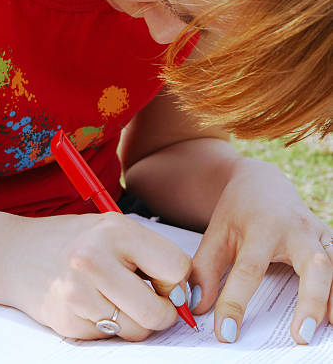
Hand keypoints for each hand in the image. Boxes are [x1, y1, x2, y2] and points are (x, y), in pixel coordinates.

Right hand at [7, 212, 190, 340]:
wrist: (17, 254)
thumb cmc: (75, 240)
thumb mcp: (113, 229)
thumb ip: (149, 254)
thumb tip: (185, 296)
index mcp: (116, 229)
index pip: (175, 268)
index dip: (176, 280)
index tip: (163, 279)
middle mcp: (95, 259)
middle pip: (157, 311)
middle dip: (161, 311)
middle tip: (148, 298)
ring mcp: (78, 292)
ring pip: (136, 331)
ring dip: (134, 321)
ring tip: (115, 297)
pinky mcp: (67, 320)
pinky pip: (109, 337)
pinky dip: (108, 326)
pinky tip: (92, 303)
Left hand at [188, 157, 332, 343]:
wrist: (260, 182)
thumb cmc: (237, 211)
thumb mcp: (215, 234)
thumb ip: (204, 269)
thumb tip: (198, 306)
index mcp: (261, 227)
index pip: (249, 270)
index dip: (236, 302)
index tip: (226, 333)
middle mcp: (296, 229)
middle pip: (312, 264)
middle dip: (310, 300)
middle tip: (300, 336)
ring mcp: (317, 233)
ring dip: (332, 299)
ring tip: (321, 332)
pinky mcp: (328, 239)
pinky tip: (331, 316)